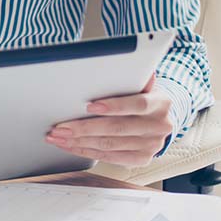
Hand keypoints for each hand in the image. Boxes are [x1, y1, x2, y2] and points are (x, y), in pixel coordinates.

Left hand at [44, 74, 172, 166]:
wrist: (160, 117)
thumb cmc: (144, 96)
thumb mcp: (142, 84)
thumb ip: (131, 76)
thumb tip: (115, 62)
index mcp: (160, 104)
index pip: (138, 105)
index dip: (114, 106)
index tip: (90, 105)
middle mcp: (158, 126)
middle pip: (118, 128)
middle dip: (85, 128)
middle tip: (62, 126)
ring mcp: (151, 145)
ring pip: (110, 145)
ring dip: (80, 141)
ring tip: (59, 136)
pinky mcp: (141, 159)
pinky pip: (110, 157)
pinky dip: (87, 151)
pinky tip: (71, 146)